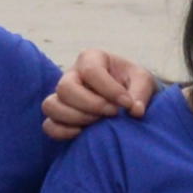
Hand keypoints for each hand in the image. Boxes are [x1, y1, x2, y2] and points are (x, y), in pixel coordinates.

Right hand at [44, 47, 160, 138]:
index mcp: (92, 59)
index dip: (109, 90)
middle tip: (112, 113)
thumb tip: (134, 111)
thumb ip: (141, 93)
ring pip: (51, 106)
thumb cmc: (133, 85)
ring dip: (75, 118)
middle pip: (65, 88)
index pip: (91, 71)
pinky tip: (83, 133)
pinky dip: (62, 132)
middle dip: (90, 105)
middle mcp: (72, 75)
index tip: (127, 104)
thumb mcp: (143, 81)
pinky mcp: (59, 116)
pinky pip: (49, 125)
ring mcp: (62, 96)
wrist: (128, 98)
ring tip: (98, 123)